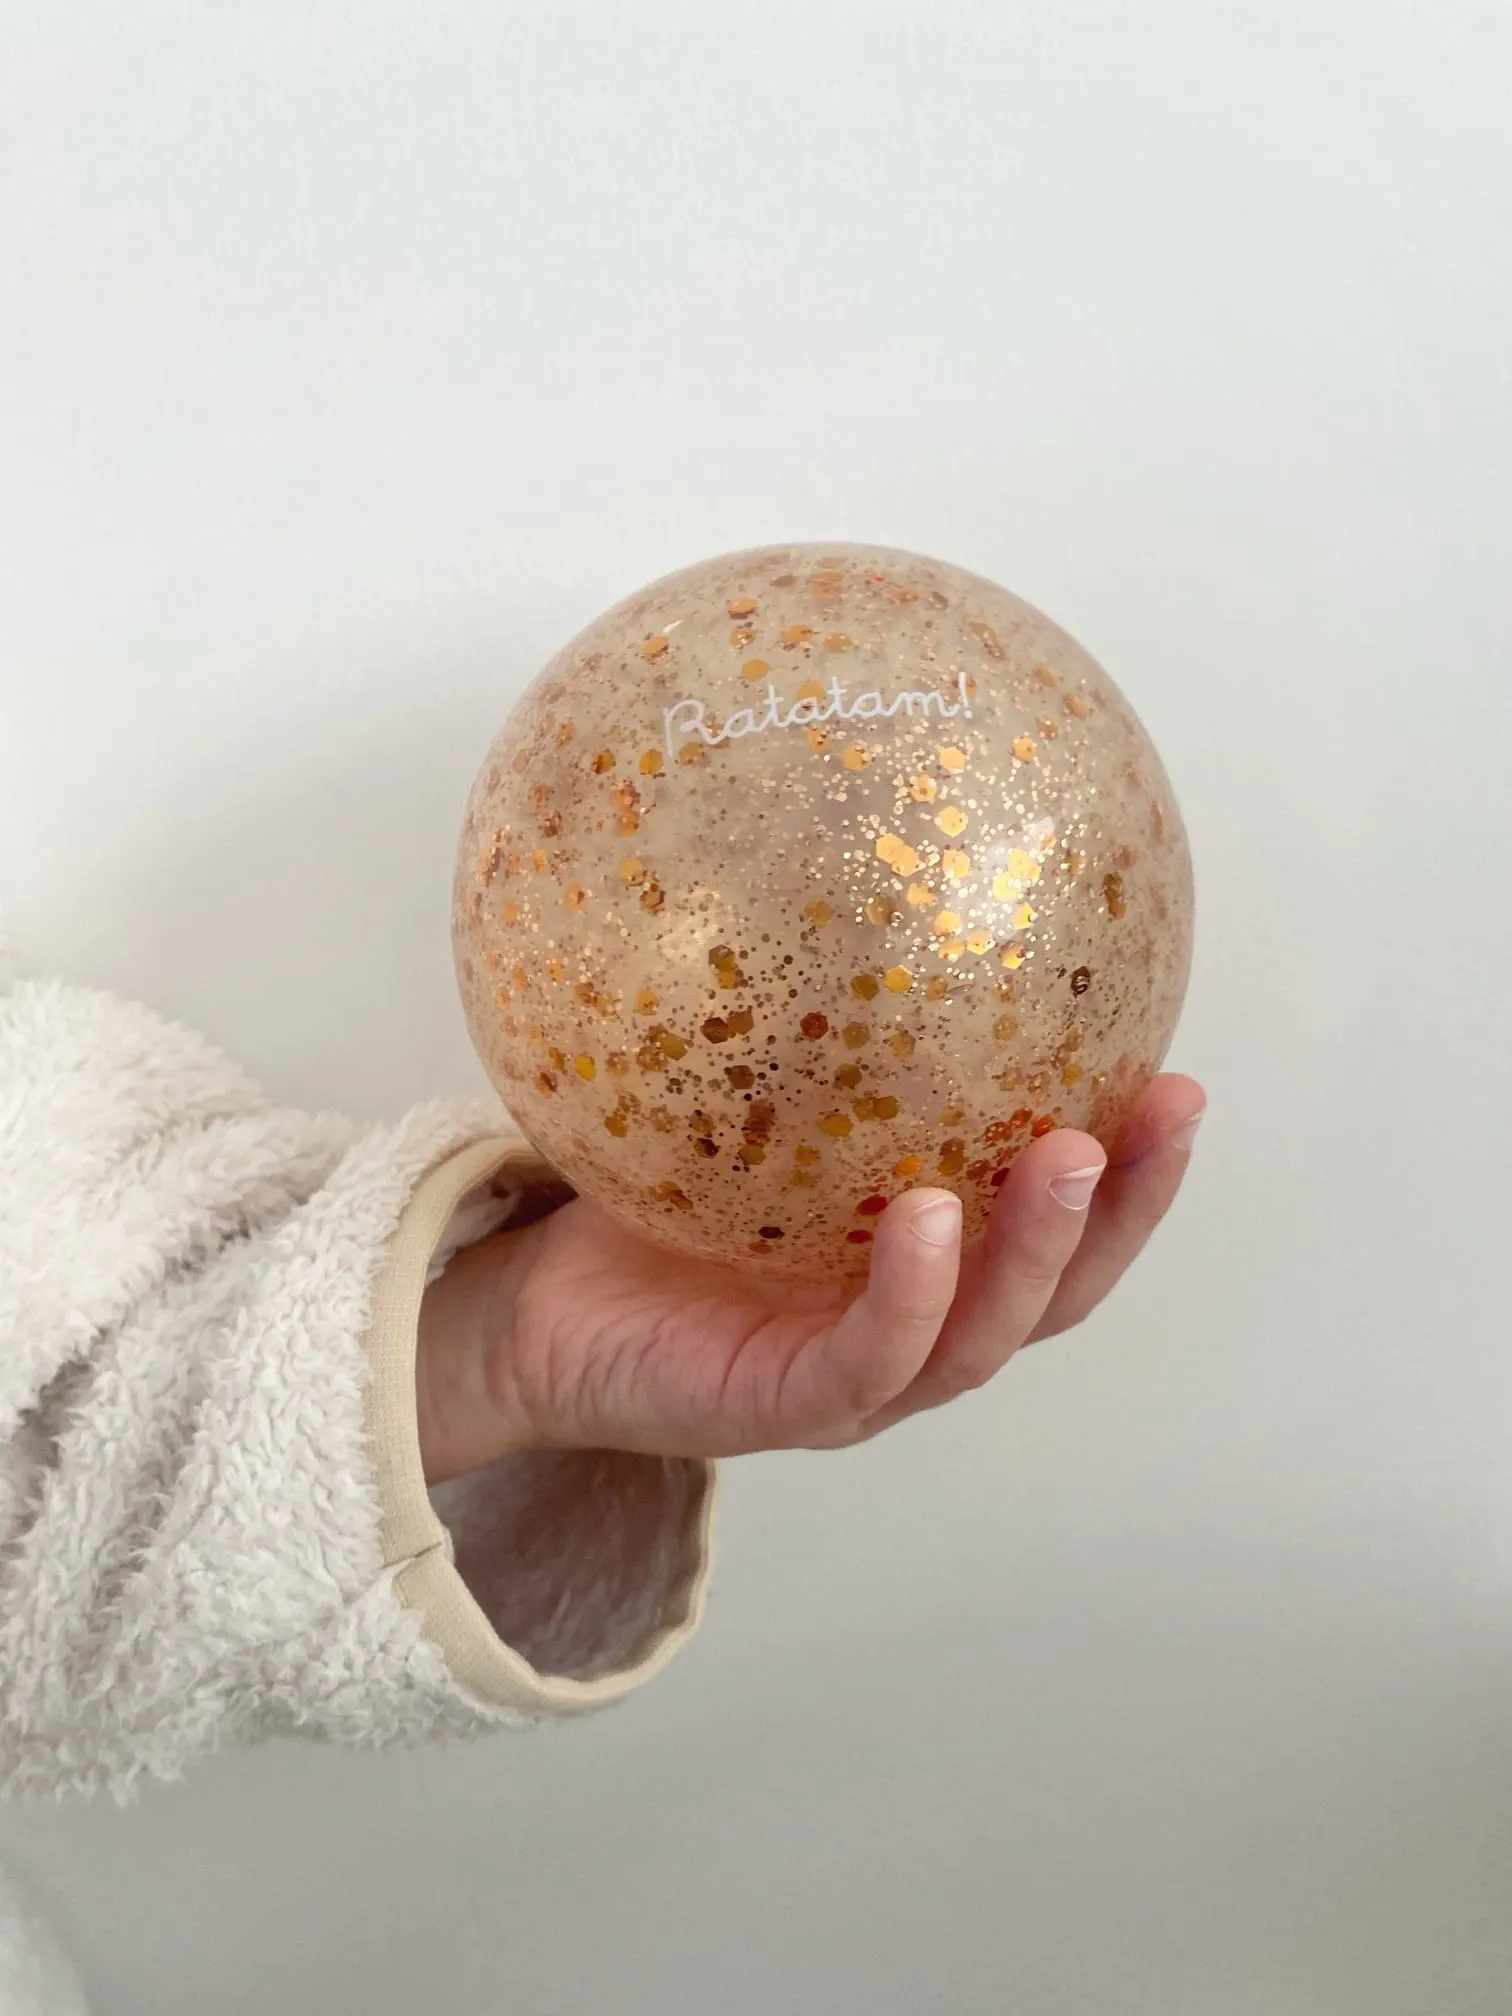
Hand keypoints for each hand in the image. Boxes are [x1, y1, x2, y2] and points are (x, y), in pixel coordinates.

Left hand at [416, 1074, 1204, 1480]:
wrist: (540, 1312)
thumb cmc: (651, 1202)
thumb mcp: (741, 1103)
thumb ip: (808, 1029)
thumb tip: (848, 867)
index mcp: (928, 1267)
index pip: (1057, 1228)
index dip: (1135, 1171)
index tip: (1179, 1077)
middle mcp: (913, 1328)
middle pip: (1054, 1291)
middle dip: (1122, 1207)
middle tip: (1166, 1110)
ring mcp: (858, 1380)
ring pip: (982, 1334)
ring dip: (1040, 1249)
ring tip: (1069, 1152)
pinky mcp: (784, 1409)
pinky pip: (867, 1359)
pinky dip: (911, 1295)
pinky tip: (931, 1218)